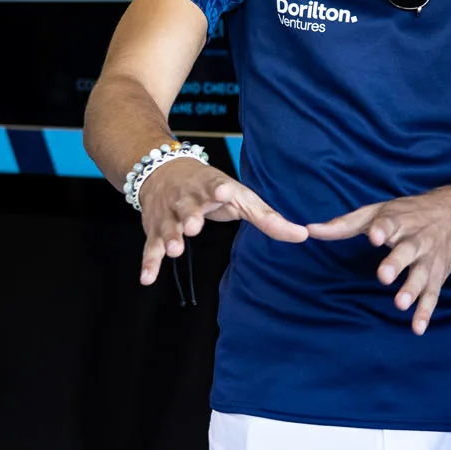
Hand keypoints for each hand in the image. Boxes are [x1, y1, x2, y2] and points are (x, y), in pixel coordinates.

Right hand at [136, 157, 306, 284]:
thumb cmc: (212, 189)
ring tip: (175, 249)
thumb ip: (268, 218)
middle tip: (193, 226)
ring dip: (171, 237)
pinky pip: (151, 247)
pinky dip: (148, 262)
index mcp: (212, 187)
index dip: (218, 190)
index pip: (215, 186)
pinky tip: (147, 279)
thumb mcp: (240, 196)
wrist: (163, 170)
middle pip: (188, 208)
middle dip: (190, 216)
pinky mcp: (155, 230)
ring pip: (168, 227)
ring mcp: (170, 215)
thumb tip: (303, 236)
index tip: (221, 192)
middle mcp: (188, 199)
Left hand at [306, 184, 450, 334]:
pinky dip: (426, 312)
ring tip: (400, 304)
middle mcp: (416, 239)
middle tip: (384, 276)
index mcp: (398, 221)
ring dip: (412, 290)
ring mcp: (428, 259)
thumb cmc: (406, 213)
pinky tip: (417, 328)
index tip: (374, 237)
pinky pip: (433, 295)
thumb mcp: (376, 212)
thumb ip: (343, 224)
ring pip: (421, 275)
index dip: (382, 230)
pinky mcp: (438, 276)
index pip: (389, 224)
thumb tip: (309, 231)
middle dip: (396, 263)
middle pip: (407, 251)